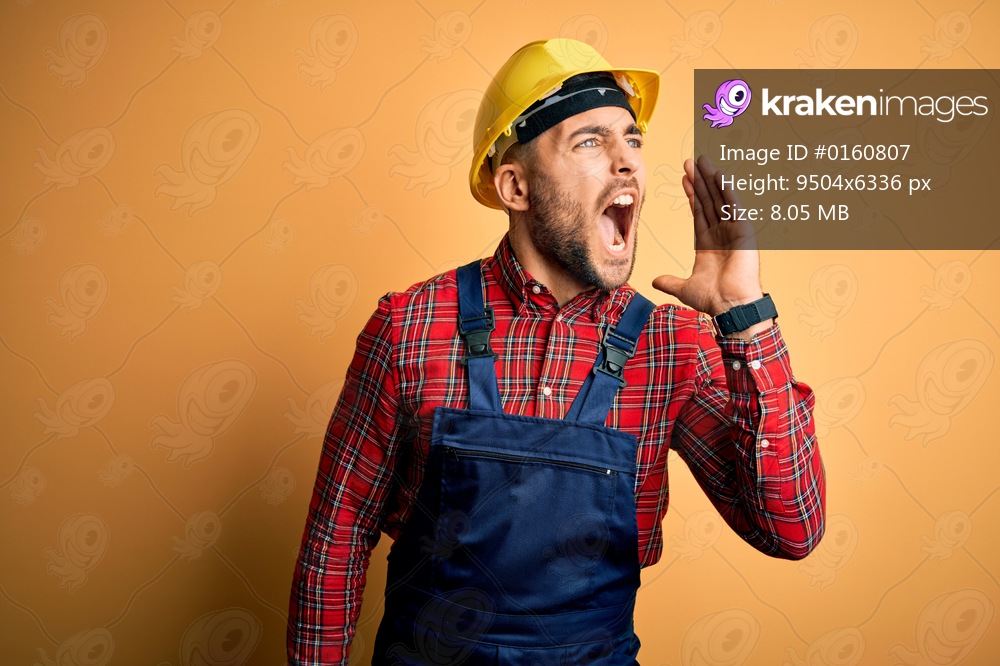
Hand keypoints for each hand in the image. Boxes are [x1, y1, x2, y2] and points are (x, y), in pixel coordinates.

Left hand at [652, 156, 770, 337]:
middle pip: (708, 200)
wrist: (731, 306)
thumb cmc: (713, 300)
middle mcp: (721, 234)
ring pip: (720, 199)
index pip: (699, 212)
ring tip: (702, 161)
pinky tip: (719, 176)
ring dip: (711, 179)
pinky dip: (727, 191)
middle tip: (691, 161)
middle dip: (699, 180)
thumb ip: (670, 282)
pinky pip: (734, 206)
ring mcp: (733, 231)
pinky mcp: (744, 232)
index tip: (685, 178)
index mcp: (708, 244)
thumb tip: (655, 281)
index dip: (692, 194)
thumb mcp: (685, 288)